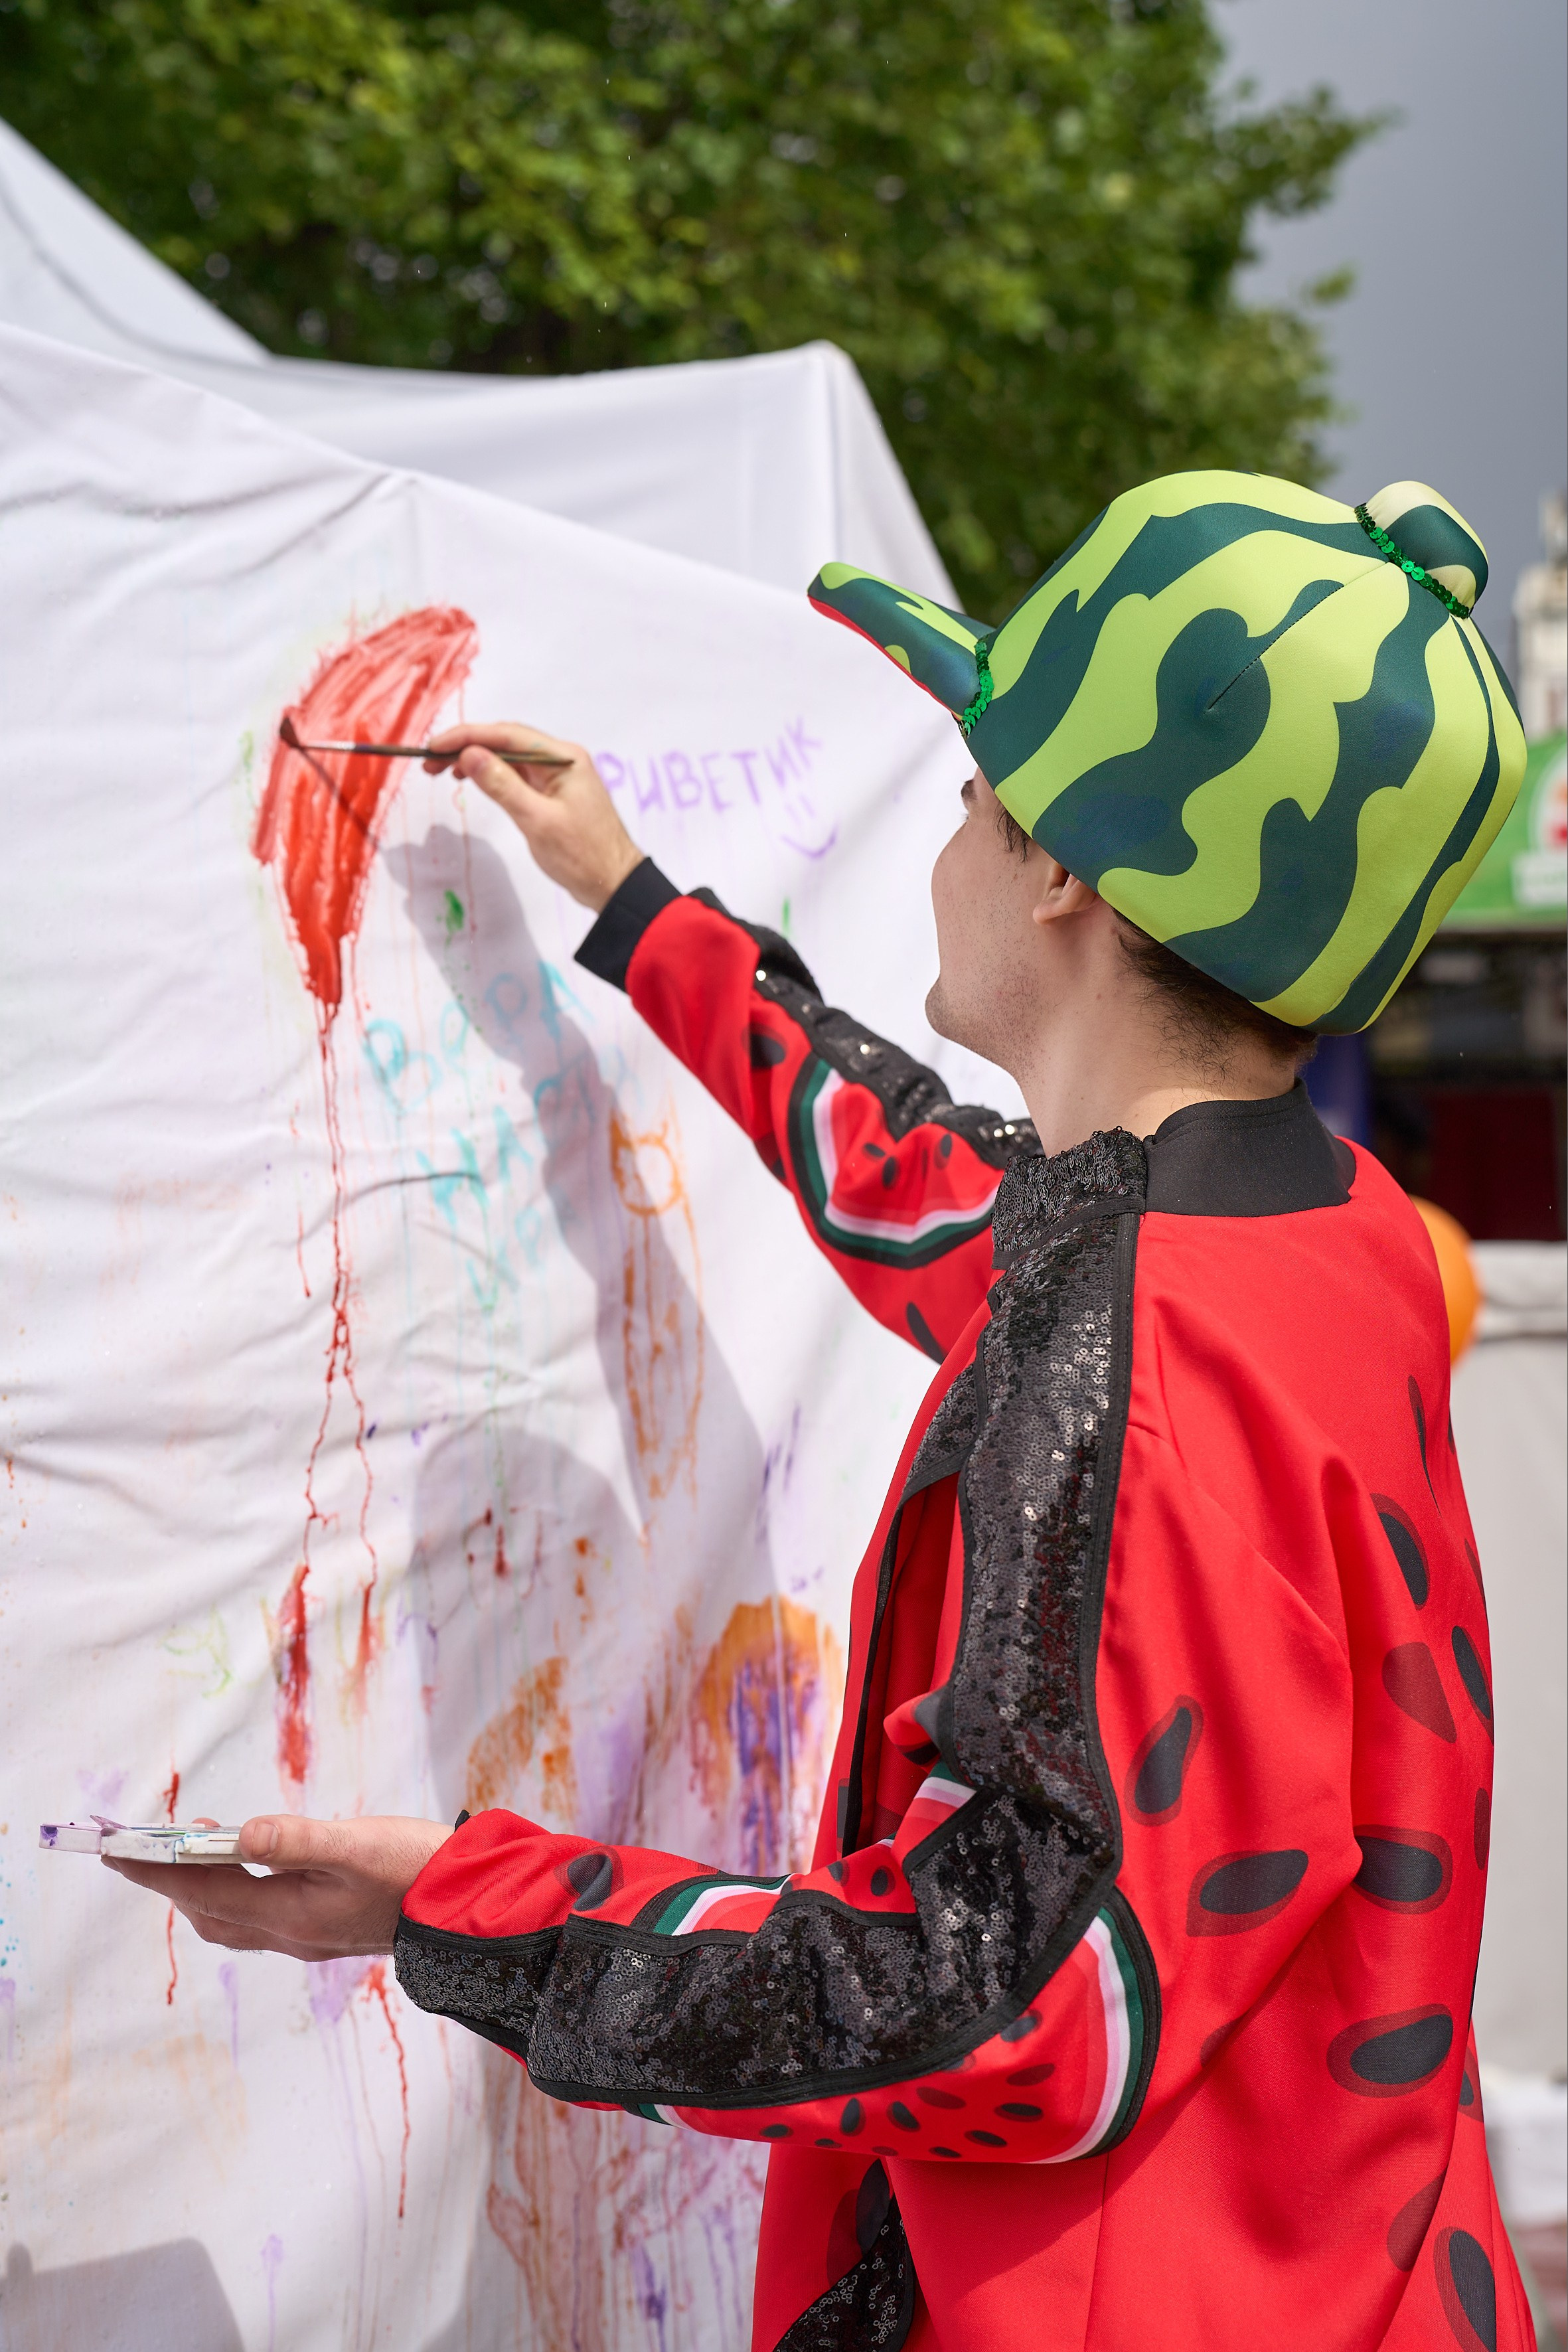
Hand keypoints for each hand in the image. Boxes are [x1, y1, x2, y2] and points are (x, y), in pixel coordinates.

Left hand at [102, 1815, 452, 1959]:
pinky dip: (236, 1890)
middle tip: (142, 1847)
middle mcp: (292, 1934)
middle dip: (171, 1883)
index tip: (115, 1851)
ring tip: (190, 1847)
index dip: (156, 1871)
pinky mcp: (328, 1926)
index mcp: (291, 1916)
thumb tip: (235, 1833)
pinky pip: (259, 1914)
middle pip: (211, 1913)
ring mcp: (310, 1935)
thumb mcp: (357, 1845)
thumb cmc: (417, 1870)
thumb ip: (295, 1839)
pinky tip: (248, 1863)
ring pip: (234, 1918)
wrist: (467, 1908)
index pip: (204, 1891)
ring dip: (202, 1887)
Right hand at [424, 722, 643, 910]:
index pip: (507, 736)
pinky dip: (490, 775)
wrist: (614, 884)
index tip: (434, 746)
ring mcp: (556, 776)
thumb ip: (502, 786)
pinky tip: (470, 779)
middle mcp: (561, 760)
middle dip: (466, 746)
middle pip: (505, 742)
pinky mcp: (551, 793)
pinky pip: (516, 775)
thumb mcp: (537, 821)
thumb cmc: (583, 856)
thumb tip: (469, 755)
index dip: (467, 736)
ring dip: (475, 760)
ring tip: (440, 770)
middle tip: (429, 760)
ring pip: (508, 758)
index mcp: (563, 758)